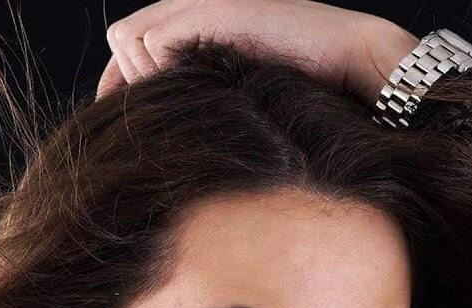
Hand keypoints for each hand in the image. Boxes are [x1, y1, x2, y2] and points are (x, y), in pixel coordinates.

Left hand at [96, 0, 416, 101]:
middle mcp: (197, 4)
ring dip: (148, 76)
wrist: (352, 60)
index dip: (120, 80)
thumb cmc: (308, 88)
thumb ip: (206, 96)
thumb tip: (166, 131)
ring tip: (187, 101)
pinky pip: (153, 44)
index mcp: (203, 20)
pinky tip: (200, 90)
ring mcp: (202, 3)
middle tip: (157, 116)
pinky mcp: (208, 12)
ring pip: (130, 40)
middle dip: (129, 80)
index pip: (133, 42)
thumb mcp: (243, 92)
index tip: (119, 117)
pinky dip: (165, 70)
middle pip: (123, 39)